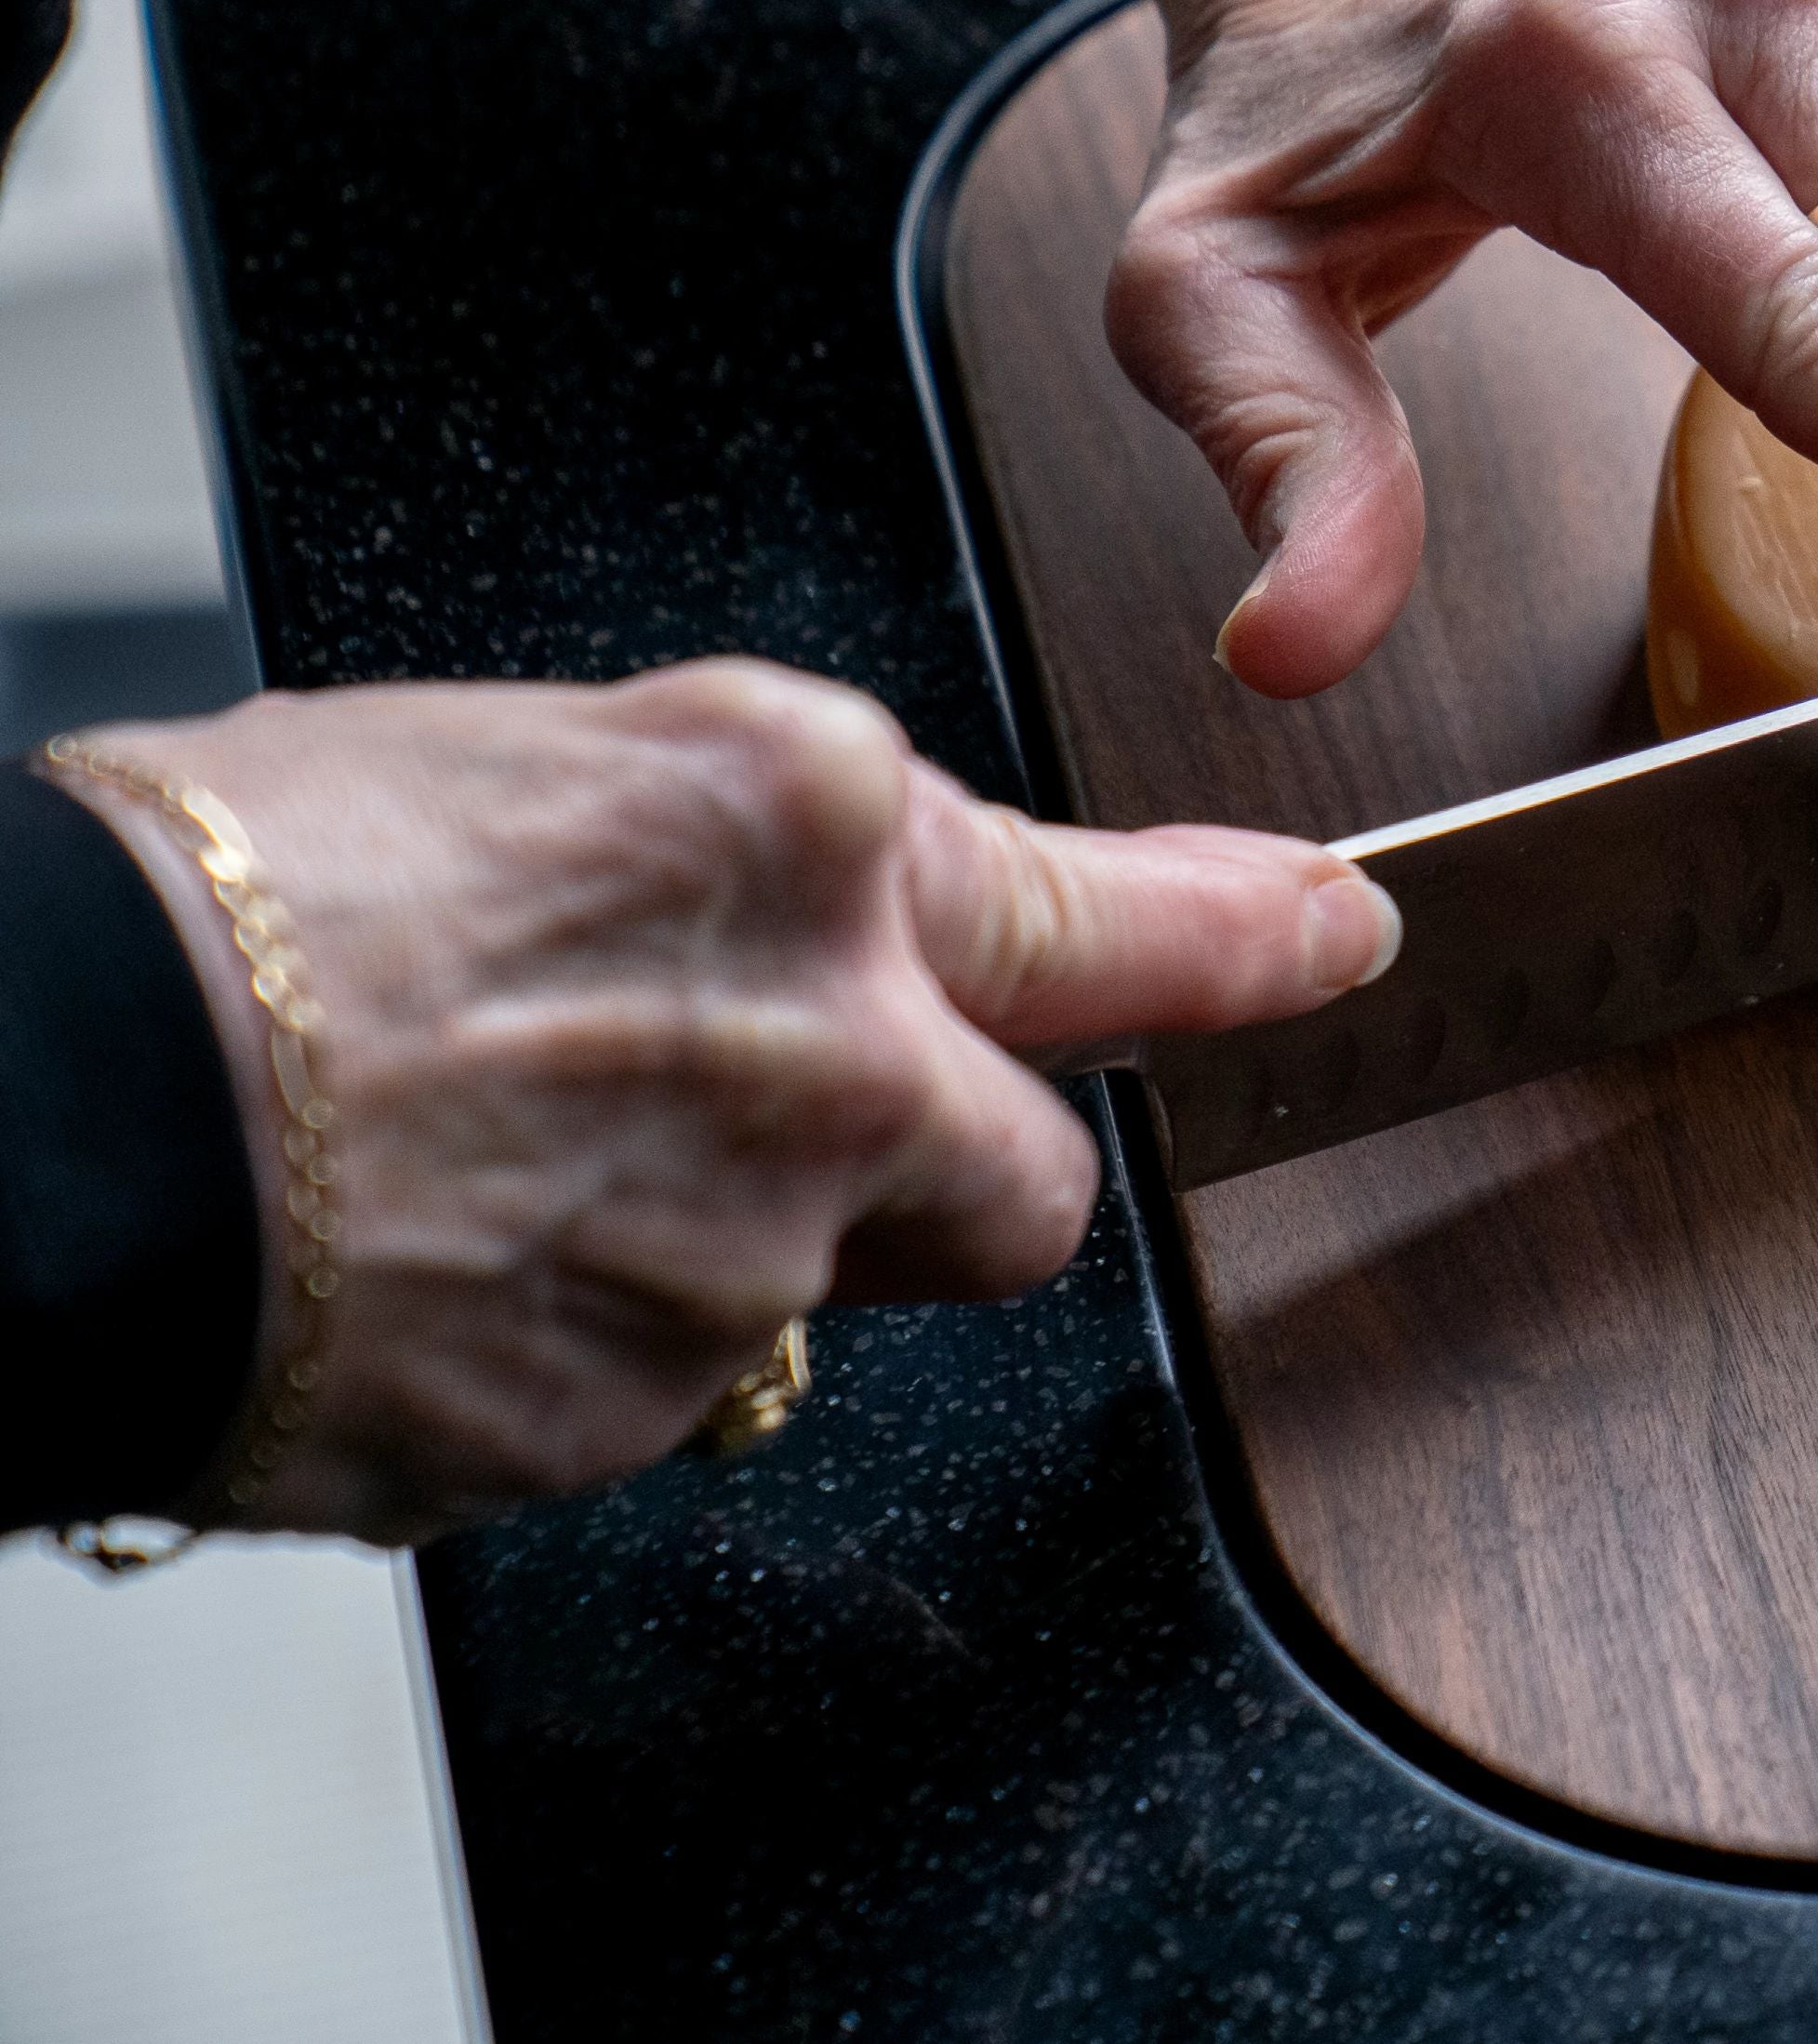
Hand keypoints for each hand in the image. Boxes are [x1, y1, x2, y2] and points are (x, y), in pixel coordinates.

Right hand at [68, 663, 1393, 1542]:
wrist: (44, 1104)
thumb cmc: (224, 902)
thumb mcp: (528, 770)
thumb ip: (740, 858)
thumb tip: (812, 907)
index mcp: (807, 816)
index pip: (1112, 904)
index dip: (1241, 938)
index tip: (1329, 943)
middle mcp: (832, 1034)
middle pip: (1021, 1169)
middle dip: (945, 1169)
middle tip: (795, 1138)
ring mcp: (751, 1245)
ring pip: (826, 1293)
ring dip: (720, 1258)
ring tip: (502, 1178)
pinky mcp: (640, 1408)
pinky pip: (667, 1392)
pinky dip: (586, 1351)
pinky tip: (444, 1270)